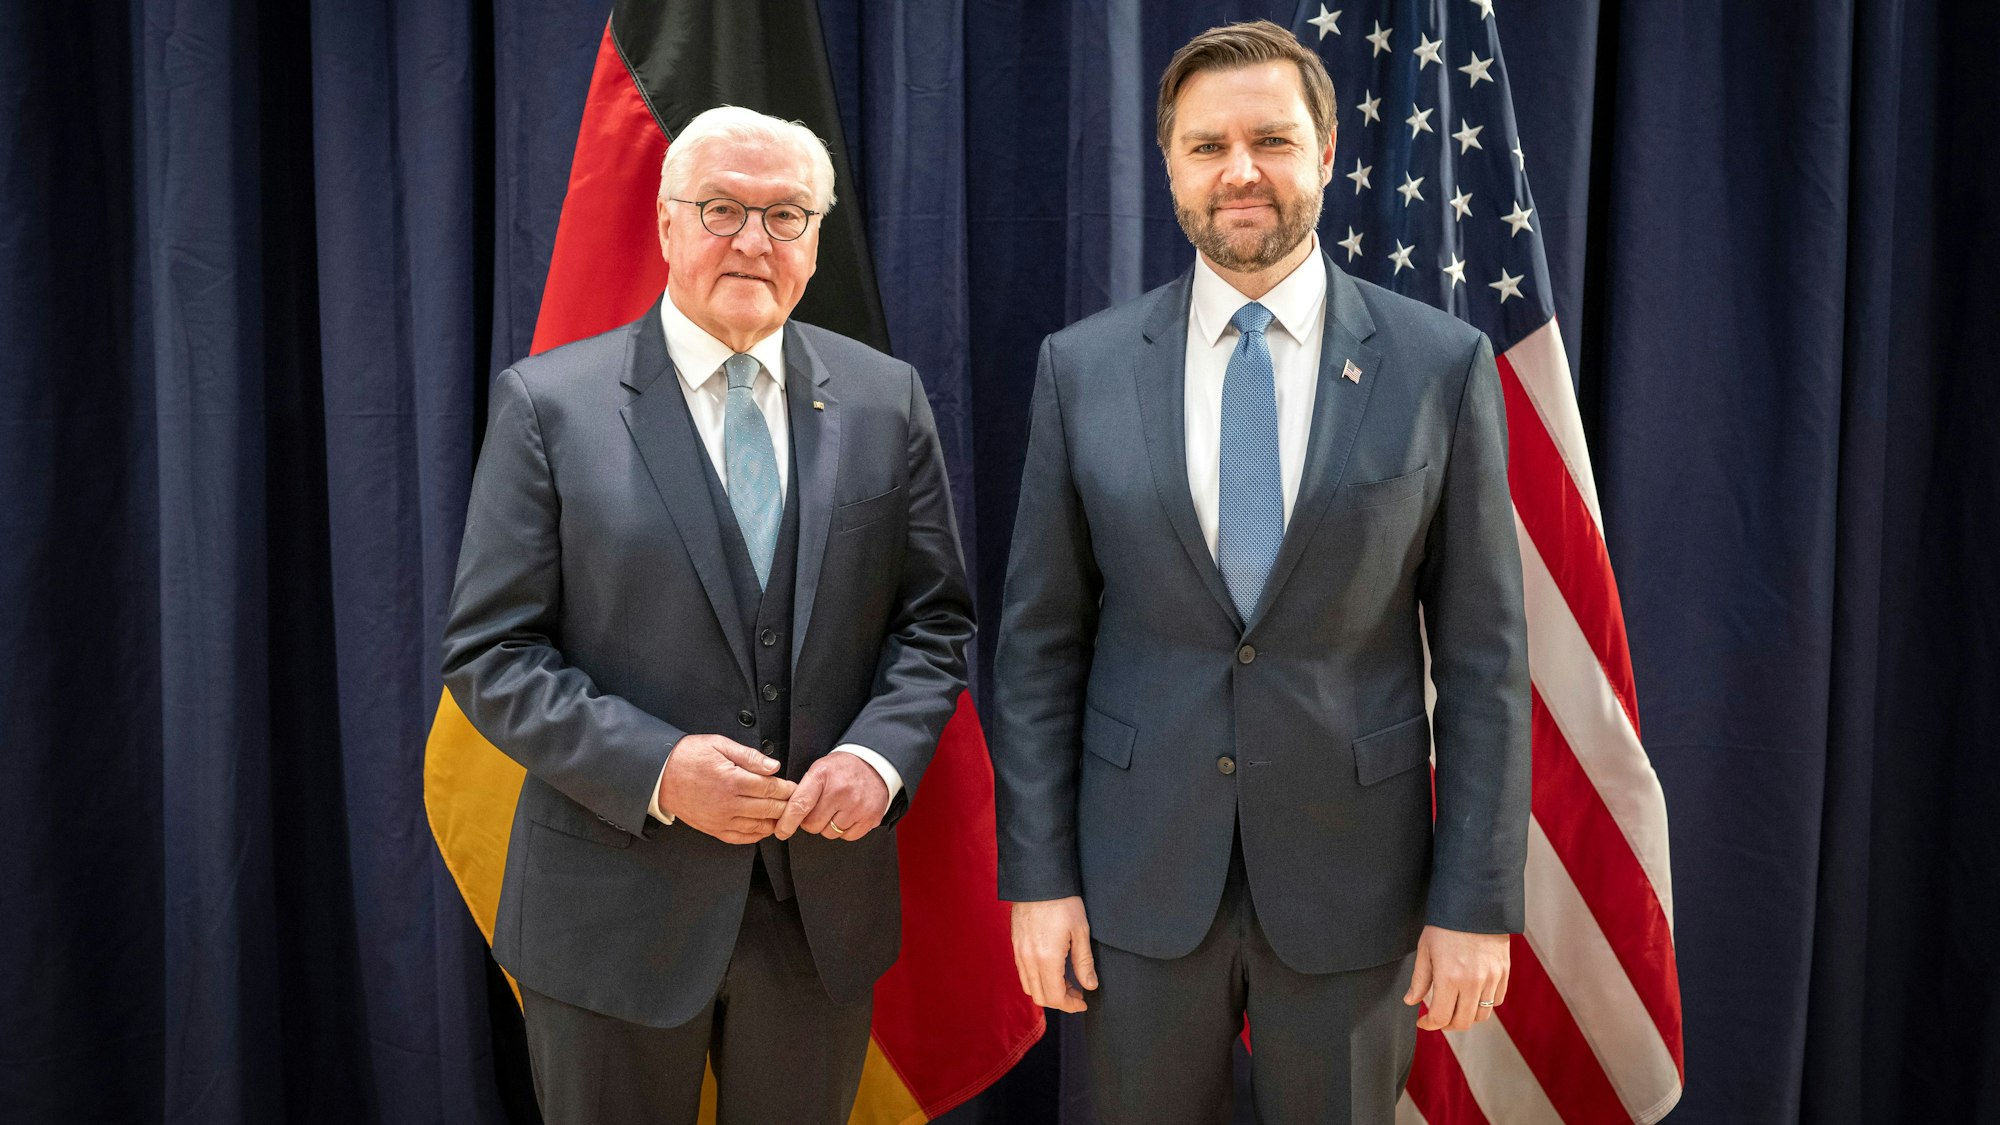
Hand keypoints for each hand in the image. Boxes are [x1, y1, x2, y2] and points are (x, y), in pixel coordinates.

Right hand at [657, 734, 796, 844]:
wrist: (660, 775)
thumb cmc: (688, 756)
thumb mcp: (719, 744)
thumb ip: (749, 756)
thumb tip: (773, 766)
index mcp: (733, 780)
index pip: (770, 788)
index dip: (787, 789)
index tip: (796, 788)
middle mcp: (729, 803)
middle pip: (768, 808)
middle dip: (786, 805)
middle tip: (797, 803)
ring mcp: (721, 819)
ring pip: (758, 826)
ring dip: (774, 822)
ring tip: (785, 816)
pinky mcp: (713, 829)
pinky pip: (740, 838)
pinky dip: (756, 835)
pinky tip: (764, 828)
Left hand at [773, 752, 890, 841]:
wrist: (874, 765)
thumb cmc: (842, 769)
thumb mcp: (819, 769)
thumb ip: (803, 791)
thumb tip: (785, 816)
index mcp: (823, 776)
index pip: (800, 804)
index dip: (788, 821)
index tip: (782, 831)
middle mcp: (841, 791)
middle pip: (813, 825)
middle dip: (812, 821)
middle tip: (820, 809)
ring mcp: (857, 806)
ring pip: (830, 833)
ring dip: (829, 826)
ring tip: (837, 809)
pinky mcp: (870, 817)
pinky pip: (847, 836)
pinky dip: (845, 830)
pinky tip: (849, 814)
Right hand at [1011, 896, 1097, 1012]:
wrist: (1038, 879)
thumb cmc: (1062, 902)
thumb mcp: (1080, 931)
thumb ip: (1084, 962)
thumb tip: (1090, 985)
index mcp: (1047, 959)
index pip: (1055, 997)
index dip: (1070, 1005)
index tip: (1083, 1002)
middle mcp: (1028, 960)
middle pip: (1040, 997)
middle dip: (1060, 1001)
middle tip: (1077, 993)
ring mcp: (1019, 953)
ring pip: (1029, 987)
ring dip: (1047, 991)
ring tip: (1066, 981)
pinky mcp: (1015, 945)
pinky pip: (1022, 973)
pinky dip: (1036, 979)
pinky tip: (1051, 969)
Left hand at [1404, 925, 1509, 1030]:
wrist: (1475, 904)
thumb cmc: (1446, 925)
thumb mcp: (1425, 950)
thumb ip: (1419, 980)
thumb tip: (1411, 1002)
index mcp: (1449, 978)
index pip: (1441, 1017)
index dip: (1429, 1024)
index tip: (1423, 1021)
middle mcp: (1472, 983)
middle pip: (1463, 1022)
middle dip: (1447, 1025)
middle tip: (1438, 1018)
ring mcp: (1491, 979)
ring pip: (1482, 1015)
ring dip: (1467, 1017)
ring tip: (1456, 1007)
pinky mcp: (1504, 973)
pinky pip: (1497, 1001)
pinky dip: (1485, 1005)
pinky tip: (1473, 996)